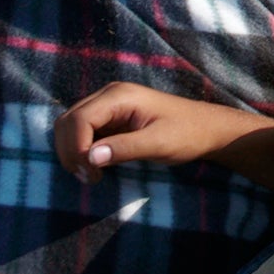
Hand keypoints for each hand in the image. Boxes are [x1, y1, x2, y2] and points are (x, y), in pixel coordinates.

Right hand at [54, 82, 273, 183]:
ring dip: (72, 152)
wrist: (207, 129)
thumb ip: (124, 149)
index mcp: (119, 95)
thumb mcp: (158, 144)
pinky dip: (80, 150)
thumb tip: (90, 158)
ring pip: (69, 127)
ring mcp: (107, 106)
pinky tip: (95, 167)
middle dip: (70, 151)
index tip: (91, 174)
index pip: (78, 119)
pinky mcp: (109, 119)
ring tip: (93, 175)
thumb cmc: (187, 134)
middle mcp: (109, 95)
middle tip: (91, 178)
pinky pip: (81, 132)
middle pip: (67, 121)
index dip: (75, 148)